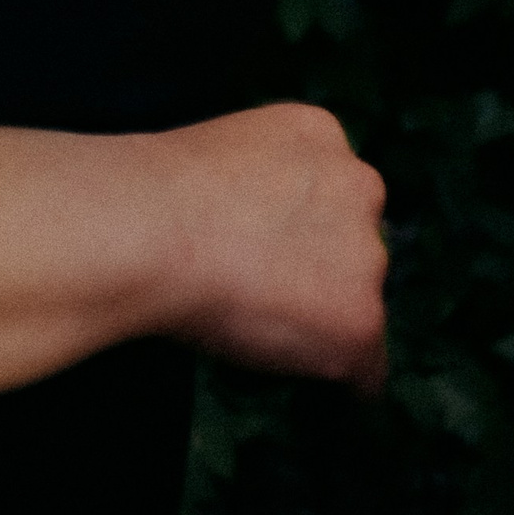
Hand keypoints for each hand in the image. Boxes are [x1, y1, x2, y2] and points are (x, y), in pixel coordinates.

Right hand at [154, 102, 388, 391]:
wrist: (147, 230)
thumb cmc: (155, 194)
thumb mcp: (224, 154)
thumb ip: (265, 184)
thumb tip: (268, 235)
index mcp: (321, 134)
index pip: (334, 192)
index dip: (294, 227)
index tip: (255, 246)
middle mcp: (360, 187)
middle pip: (356, 246)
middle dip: (319, 270)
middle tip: (255, 287)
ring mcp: (366, 257)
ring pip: (359, 306)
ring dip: (322, 320)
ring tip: (255, 325)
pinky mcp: (360, 321)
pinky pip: (367, 372)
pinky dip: (338, 381)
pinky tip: (299, 380)